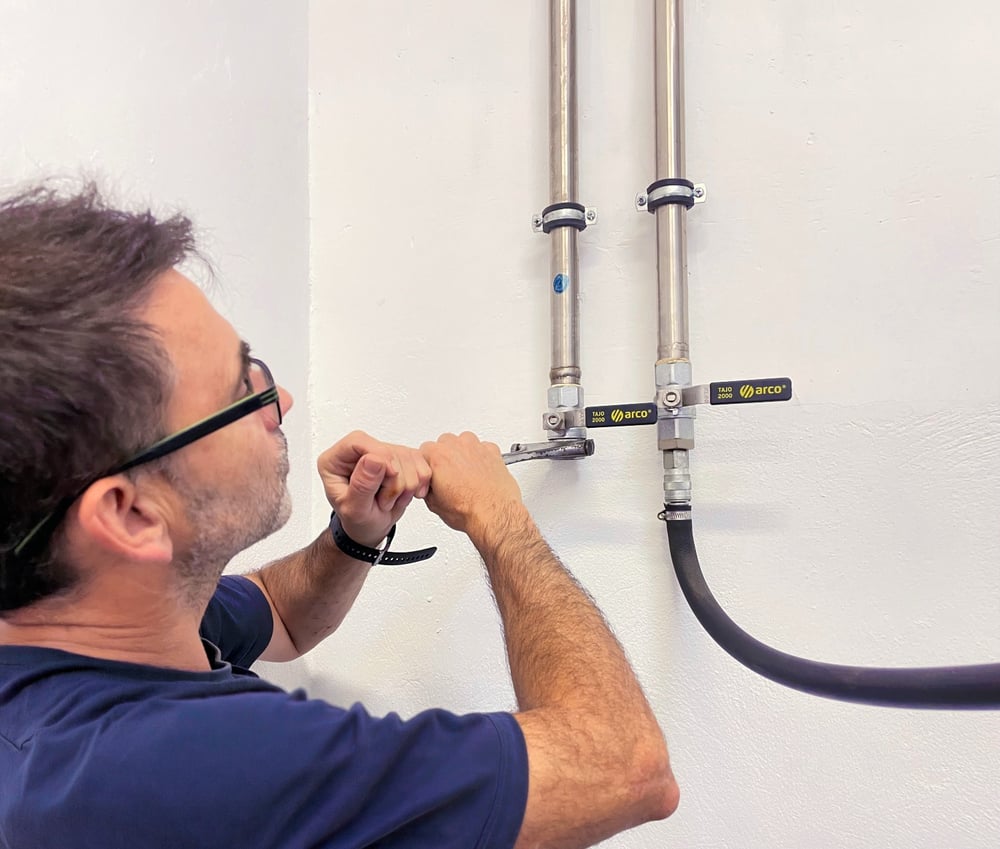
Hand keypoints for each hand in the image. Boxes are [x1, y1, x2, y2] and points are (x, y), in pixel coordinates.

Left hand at [318, 430, 430, 547]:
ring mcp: (380, 453)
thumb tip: (373, 459)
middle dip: (395, 480)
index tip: (391, 476)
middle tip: (384, 502)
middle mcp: (357, 452)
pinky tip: (405, 494)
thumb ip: (362, 485)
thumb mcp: (354, 510)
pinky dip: (419, 481)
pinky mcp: (400, 457)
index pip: (358, 441)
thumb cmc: (358, 521)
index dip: (380, 456)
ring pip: (407, 456)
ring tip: (391, 500)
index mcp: (335, 460)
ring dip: (407, 484)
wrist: (371, 528)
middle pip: (387, 450)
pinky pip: (420, 461)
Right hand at [419, 432, 523, 536]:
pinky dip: (480, 457)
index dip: (427, 466)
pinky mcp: (492, 450)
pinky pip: (482, 448)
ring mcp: (475, 446)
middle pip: (443, 443)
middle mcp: (456, 446)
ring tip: (466, 475)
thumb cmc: (468, 510)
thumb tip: (430, 486)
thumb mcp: (434, 504)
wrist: (494, 513)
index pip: (423, 452)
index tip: (432, 475)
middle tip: (449, 477)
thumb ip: (428, 486)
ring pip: (463, 441)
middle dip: (444, 457)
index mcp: (437, 456)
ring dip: (462, 454)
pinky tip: (480, 473)